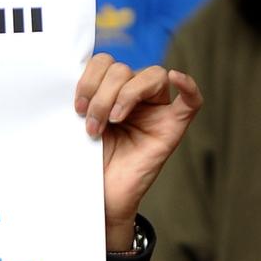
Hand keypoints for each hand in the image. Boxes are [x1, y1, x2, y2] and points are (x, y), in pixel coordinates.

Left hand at [74, 55, 201, 249]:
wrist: (98, 198)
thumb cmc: (87, 163)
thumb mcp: (76, 127)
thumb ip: (81, 101)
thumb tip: (69, 76)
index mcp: (109, 92)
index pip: (105, 62)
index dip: (89, 77)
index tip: (76, 105)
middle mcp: (134, 97)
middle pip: (124, 69)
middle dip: (103, 94)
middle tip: (91, 124)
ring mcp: (156, 111)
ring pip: (151, 76)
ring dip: (124, 95)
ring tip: (110, 124)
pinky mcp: (173, 128)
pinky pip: (191, 101)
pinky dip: (188, 86)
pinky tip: (176, 78)